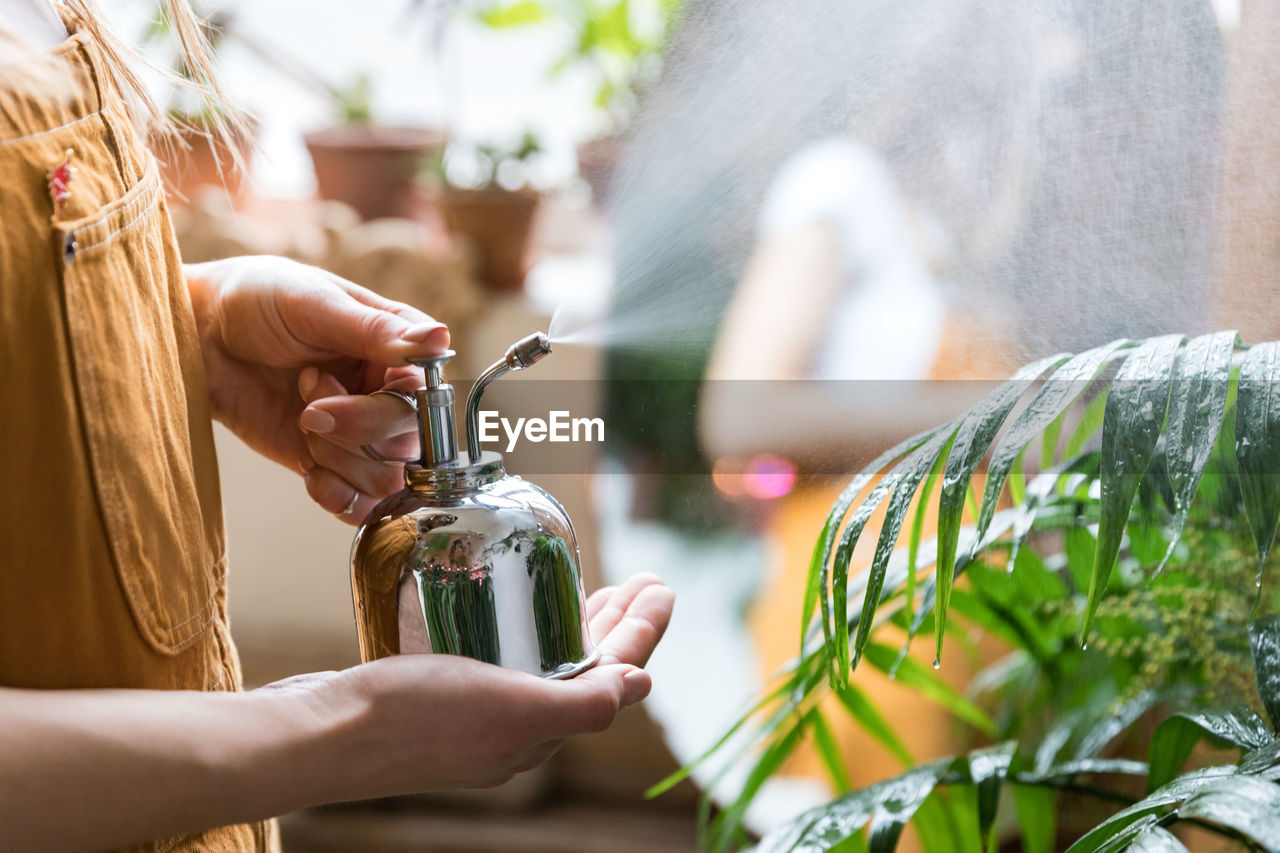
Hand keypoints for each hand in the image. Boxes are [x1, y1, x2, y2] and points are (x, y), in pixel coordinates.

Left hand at [186, 256, 446, 519]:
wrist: (199, 336)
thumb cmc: (257, 300)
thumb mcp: (314, 303)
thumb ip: (376, 330)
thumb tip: (440, 339)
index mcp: (398, 350)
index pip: (427, 399)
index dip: (388, 407)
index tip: (335, 387)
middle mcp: (388, 393)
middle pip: (409, 444)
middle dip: (354, 430)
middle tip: (308, 403)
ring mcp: (360, 432)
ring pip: (386, 479)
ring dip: (338, 458)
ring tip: (302, 420)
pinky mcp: (330, 461)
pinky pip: (359, 504)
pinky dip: (336, 495)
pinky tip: (310, 471)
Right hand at [265, 574, 674, 796]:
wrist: (322, 735)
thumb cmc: (412, 719)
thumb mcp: (511, 709)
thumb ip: (582, 704)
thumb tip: (641, 685)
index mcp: (541, 729)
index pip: (613, 674)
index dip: (643, 631)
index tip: (660, 585)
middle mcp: (516, 726)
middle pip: (586, 668)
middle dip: (620, 625)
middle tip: (640, 581)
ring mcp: (479, 713)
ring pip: (546, 663)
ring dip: (579, 625)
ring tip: (598, 590)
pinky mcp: (442, 695)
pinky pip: (502, 660)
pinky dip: (524, 630)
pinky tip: (514, 610)